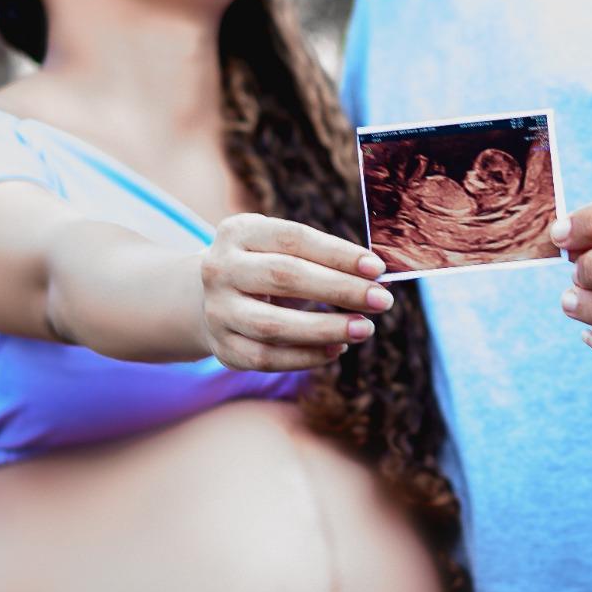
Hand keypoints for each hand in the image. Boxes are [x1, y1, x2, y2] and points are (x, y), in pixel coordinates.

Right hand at [200, 214, 394, 371]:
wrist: (210, 299)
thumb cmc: (265, 268)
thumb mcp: (284, 251)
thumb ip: (325, 260)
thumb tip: (377, 278)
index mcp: (239, 232)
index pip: (294, 238)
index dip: (338, 253)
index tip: (377, 268)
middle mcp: (220, 269)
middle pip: (284, 277)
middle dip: (339, 289)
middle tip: (382, 300)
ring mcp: (217, 311)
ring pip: (273, 325)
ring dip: (326, 328)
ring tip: (365, 329)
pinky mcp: (223, 347)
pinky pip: (266, 358)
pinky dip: (305, 357)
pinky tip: (336, 349)